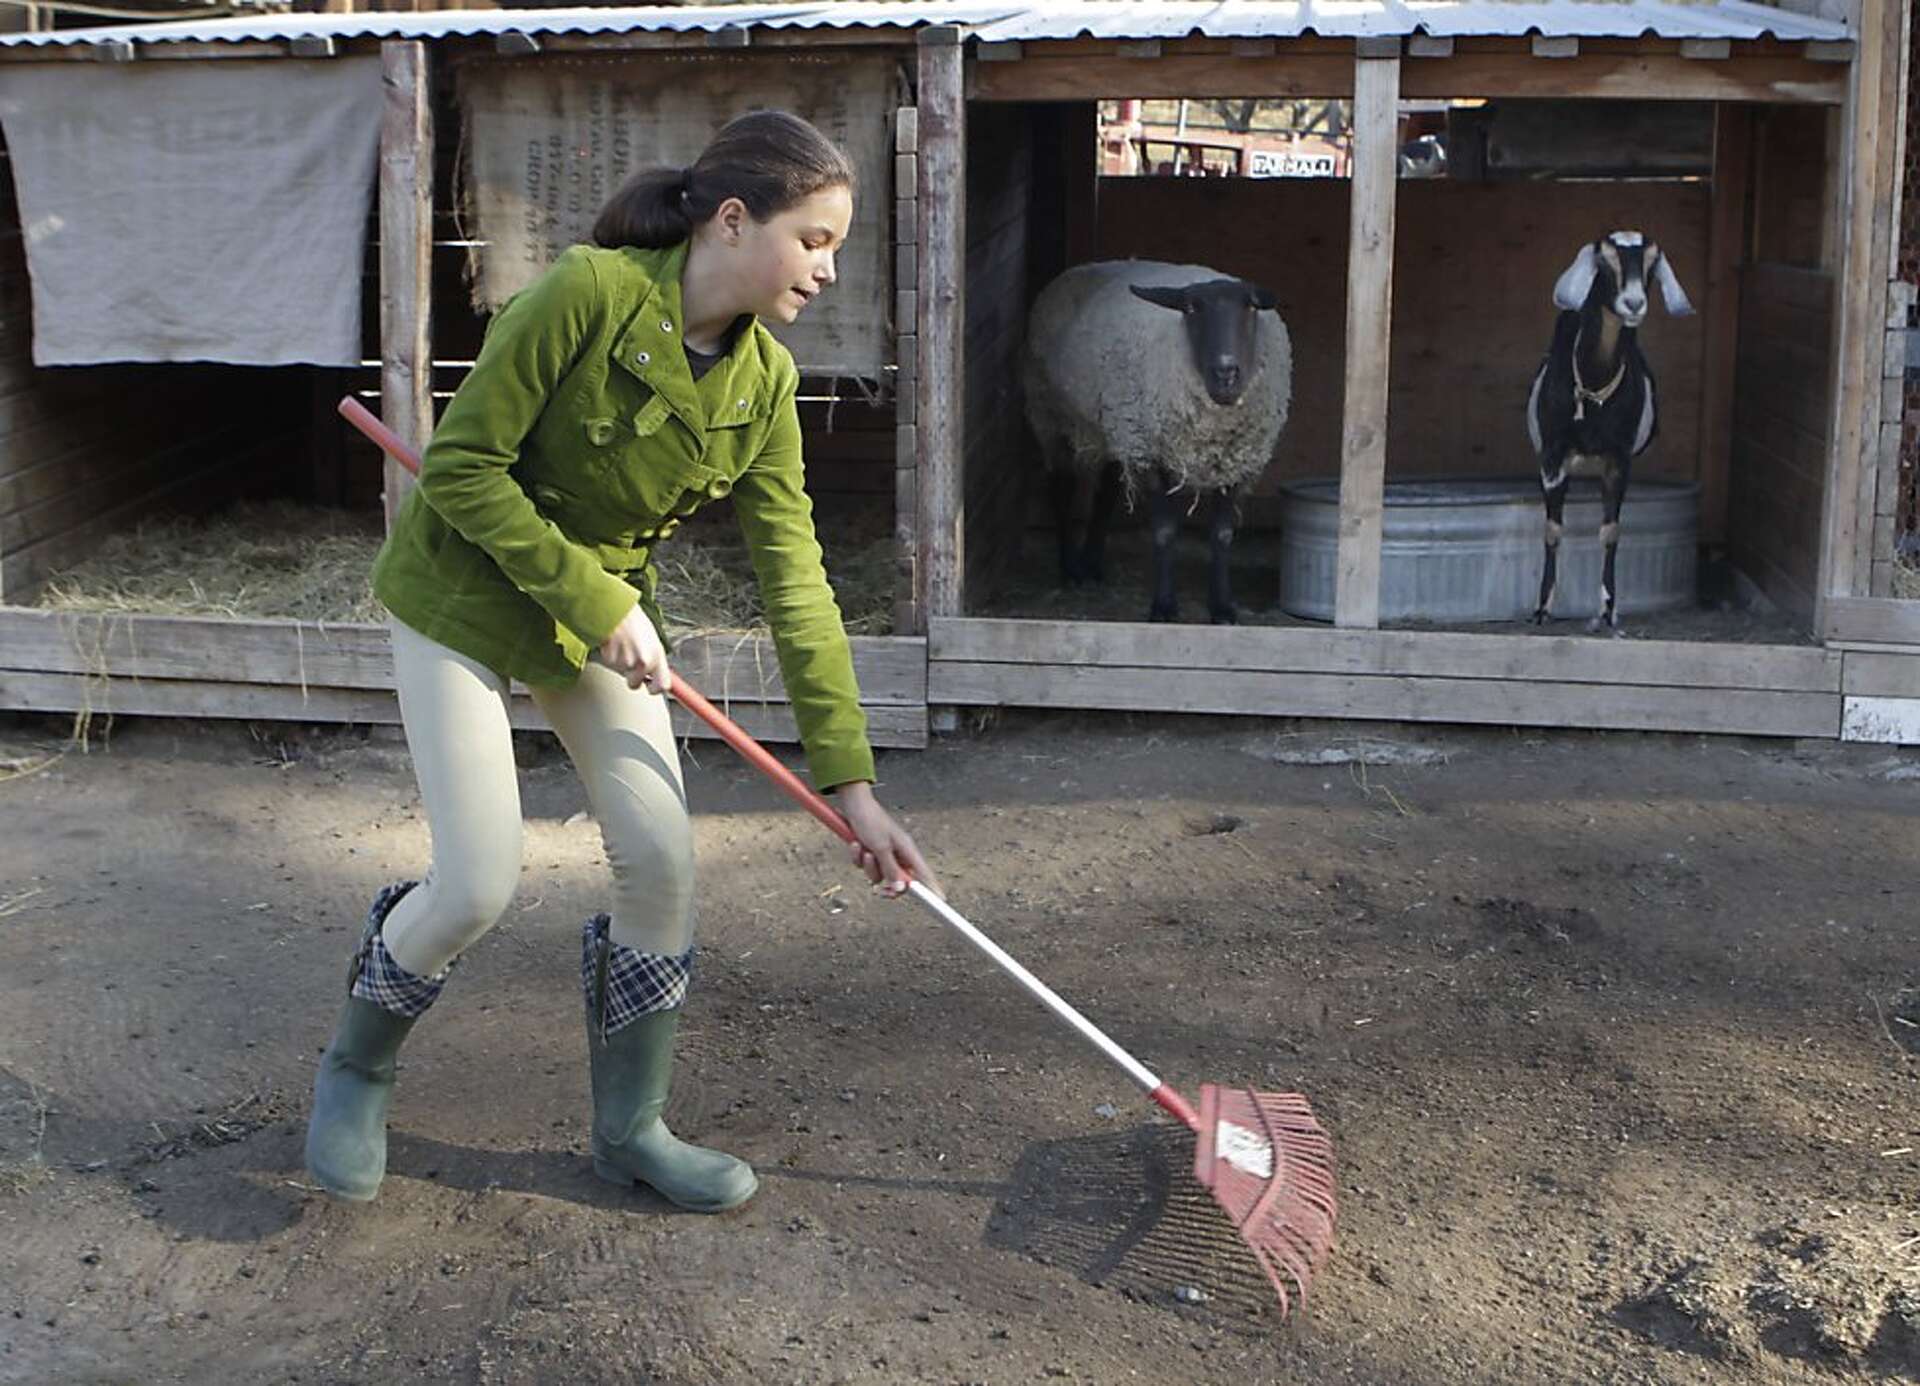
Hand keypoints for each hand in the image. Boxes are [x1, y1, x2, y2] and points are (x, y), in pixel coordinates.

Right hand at [599, 606, 671, 694]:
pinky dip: (612, 658)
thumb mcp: (652, 640)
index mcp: (657, 656)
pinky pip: (611, 666)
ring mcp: (626, 663)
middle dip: (633, 677)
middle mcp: (643, 662)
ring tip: (623, 647)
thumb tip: (657, 674)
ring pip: (622, 674)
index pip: (663, 685)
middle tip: (631, 661)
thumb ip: (655, 658)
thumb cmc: (634, 621)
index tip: (652, 688)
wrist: (615, 611)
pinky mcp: (611, 660)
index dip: (656, 689)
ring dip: (621, 665)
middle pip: (636, 684)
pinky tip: (615, 645)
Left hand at [836, 781, 940, 899]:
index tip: (941, 903)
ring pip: (878, 875)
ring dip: (868, 866)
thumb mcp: (881, 847)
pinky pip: (865, 867)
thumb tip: (901, 890)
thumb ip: (891, 870)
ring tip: (865, 850)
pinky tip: (856, 843)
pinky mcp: (871, 852)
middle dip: (886, 883)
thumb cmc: (871, 821)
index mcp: (908, 850)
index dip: (933, 889)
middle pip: (899, 881)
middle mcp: (898, 854)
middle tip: (880, 891)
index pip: (925, 875)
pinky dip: (858, 858)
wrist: (853, 805)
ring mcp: (884, 854)